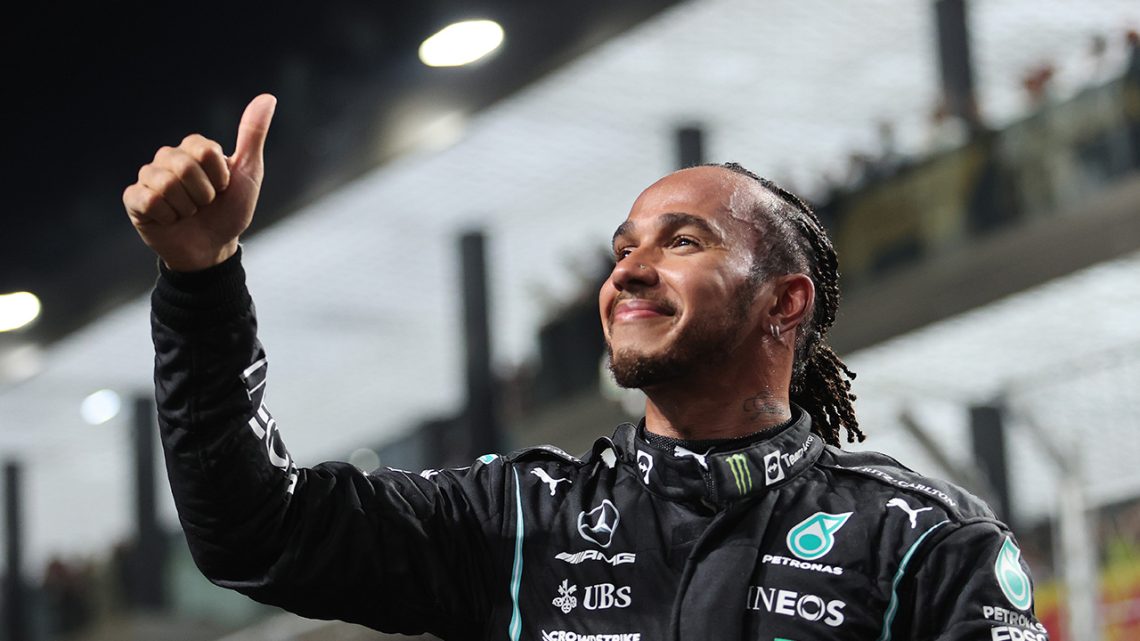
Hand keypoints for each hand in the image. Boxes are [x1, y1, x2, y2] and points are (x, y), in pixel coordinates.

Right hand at [123, 94, 276, 270]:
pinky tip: (170, 220)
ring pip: (165, 185)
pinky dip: (166, 217)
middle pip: (184, 166)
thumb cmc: (231, 210)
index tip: (222, 187)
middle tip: (205, 204)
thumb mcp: (248, 173)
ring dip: (186, 208)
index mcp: (193, 148)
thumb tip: (268, 97)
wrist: (213, 248)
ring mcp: (149, 178)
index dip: (219, 176)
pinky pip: (147, 200)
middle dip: (203, 194)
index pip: (204, 150)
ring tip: (188, 213)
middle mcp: (167, 158)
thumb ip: (252, 135)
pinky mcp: (135, 200)